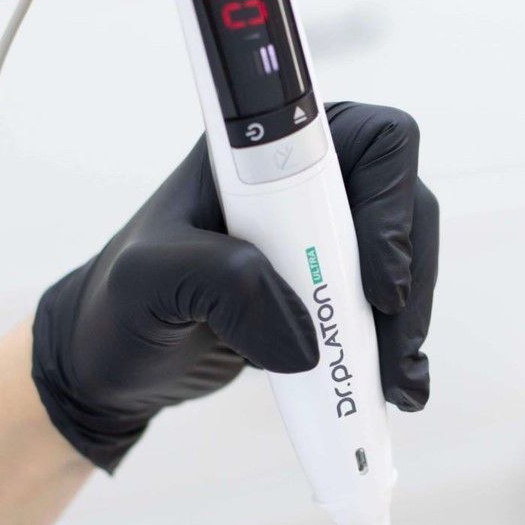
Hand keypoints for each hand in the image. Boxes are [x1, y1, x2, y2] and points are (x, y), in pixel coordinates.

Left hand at [32, 102, 438, 471]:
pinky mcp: (327, 290)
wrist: (112, 363)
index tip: (375, 284)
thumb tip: (304, 339)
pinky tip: (394, 385)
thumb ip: (222, 284)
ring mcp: (319, 238)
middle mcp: (302, 185)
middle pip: (404, 201)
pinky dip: (399, 347)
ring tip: (397, 383)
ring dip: (411, 320)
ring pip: (407, 258)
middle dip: (411, 275)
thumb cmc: (118, 306)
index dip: (391, 203)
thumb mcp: (149, 282)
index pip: (370, 139)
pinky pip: (389, 306)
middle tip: (393, 342)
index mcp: (263, 154)